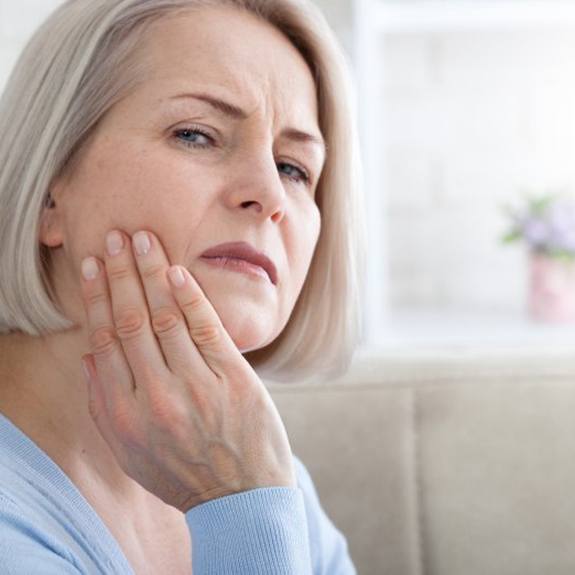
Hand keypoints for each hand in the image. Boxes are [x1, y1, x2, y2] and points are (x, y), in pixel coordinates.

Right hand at [79, 229, 295, 512]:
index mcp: (126, 414)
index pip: (105, 340)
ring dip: (152, 274)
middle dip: (120, 274)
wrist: (242, 497)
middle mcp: (157, 397)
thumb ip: (104, 403)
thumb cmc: (182, 471)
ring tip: (142, 240)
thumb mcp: (130, 451)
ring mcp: (197, 386)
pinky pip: (207, 329)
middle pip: (132, 321)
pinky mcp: (234, 379)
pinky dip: (190, 298)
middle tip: (114, 237)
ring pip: (167, 318)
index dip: (97, 298)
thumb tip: (89, 352)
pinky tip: (177, 272)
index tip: (91, 266)